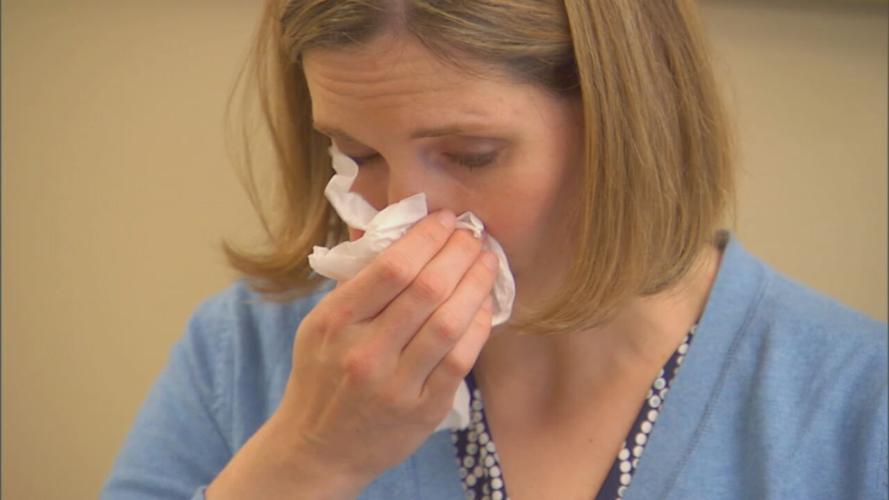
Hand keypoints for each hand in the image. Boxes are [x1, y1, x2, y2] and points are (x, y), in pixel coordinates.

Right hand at [278, 209, 496, 486]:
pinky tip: (484, 305)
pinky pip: (460, 359)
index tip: (445, 220)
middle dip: (459, 253)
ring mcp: (396, 384)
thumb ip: (358, 284)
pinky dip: (478, 326)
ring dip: (477, 283)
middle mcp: (365, 352)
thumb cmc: (322, 375)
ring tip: (487, 261)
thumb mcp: (321, 325)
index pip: (392, 268)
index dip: (427, 238)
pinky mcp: (423, 410)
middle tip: (473, 235)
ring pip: (450, 322)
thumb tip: (404, 234)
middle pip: (427, 289)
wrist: (317, 448)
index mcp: (335, 322)